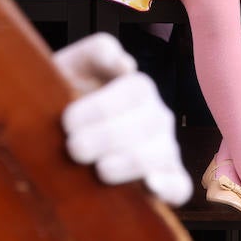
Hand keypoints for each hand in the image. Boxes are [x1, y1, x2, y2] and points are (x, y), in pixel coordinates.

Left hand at [54, 34, 191, 206]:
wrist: (61, 135)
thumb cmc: (64, 96)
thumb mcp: (71, 68)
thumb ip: (95, 53)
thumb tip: (126, 64)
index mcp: (135, 85)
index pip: (136, 89)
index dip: (103, 106)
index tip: (68, 121)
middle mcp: (154, 113)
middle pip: (148, 122)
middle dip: (107, 137)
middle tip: (73, 147)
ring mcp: (163, 145)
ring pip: (161, 152)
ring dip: (130, 162)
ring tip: (99, 169)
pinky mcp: (167, 178)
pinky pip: (179, 184)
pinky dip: (168, 186)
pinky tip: (150, 186)